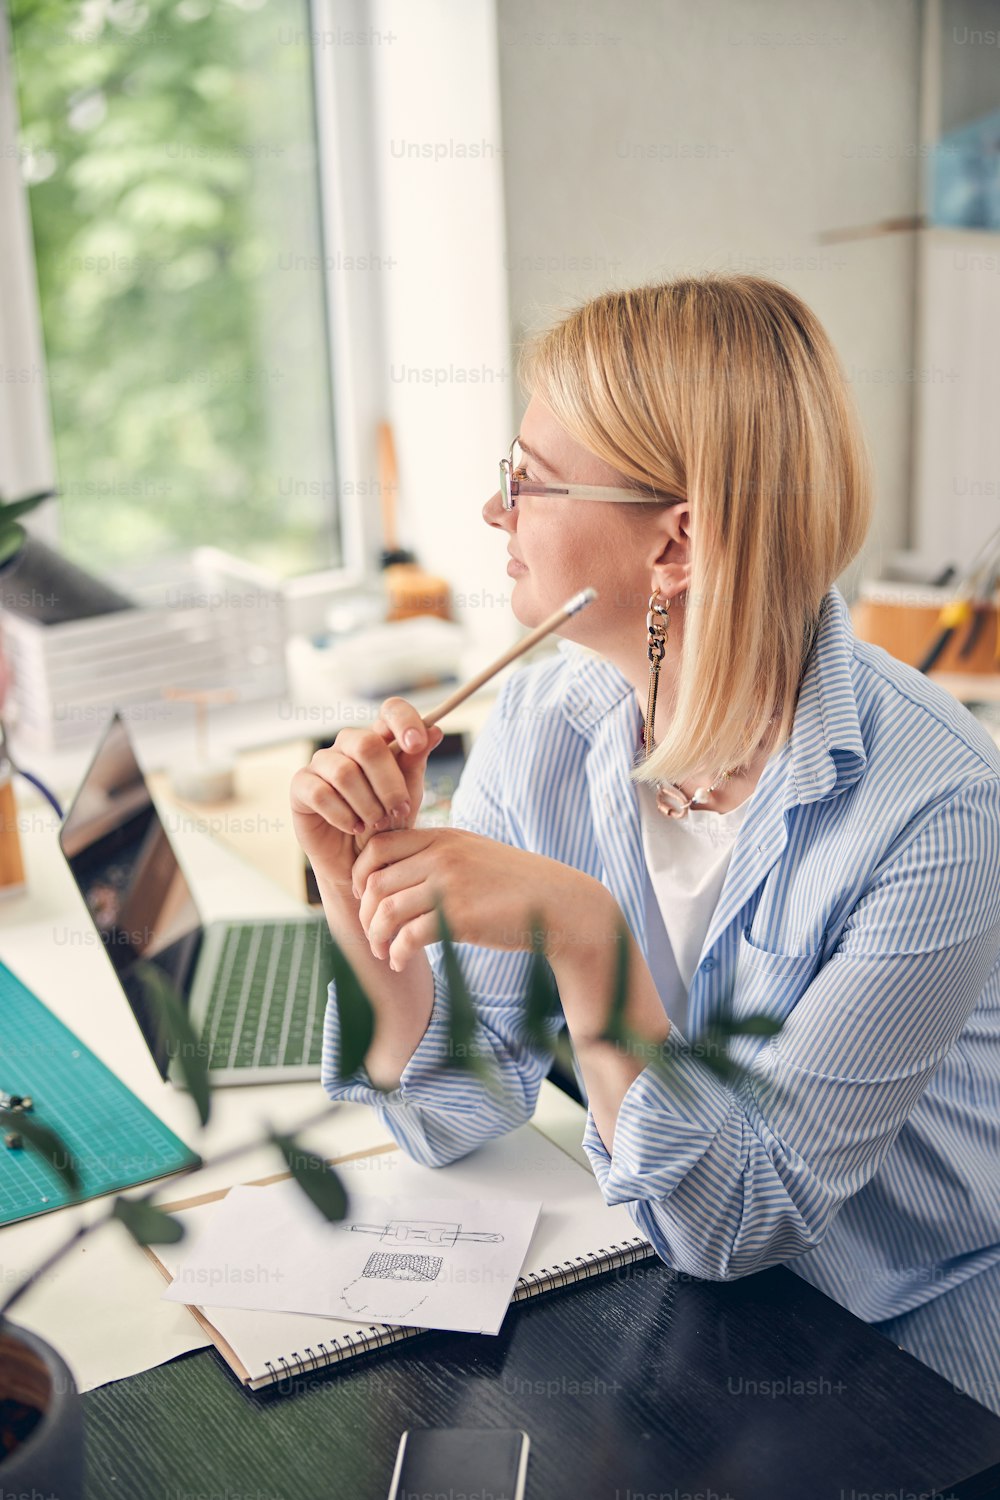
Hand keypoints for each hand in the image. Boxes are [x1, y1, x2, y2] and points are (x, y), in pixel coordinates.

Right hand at [289, 699, 444, 891]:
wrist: (361, 864)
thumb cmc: (387, 826)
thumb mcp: (408, 795)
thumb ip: (415, 763)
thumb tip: (435, 730)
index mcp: (379, 740)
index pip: (390, 711)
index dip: (404, 720)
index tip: (417, 744)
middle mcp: (347, 746)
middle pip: (367, 744)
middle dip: (389, 783)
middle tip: (399, 811)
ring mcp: (321, 764)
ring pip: (344, 772)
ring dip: (367, 804)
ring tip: (377, 825)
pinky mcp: (301, 787)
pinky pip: (321, 793)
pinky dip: (343, 815)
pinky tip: (354, 827)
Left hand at [351, 826, 613, 970]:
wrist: (558, 903)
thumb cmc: (515, 884)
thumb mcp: (474, 854)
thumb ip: (438, 856)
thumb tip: (398, 874)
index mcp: (443, 837)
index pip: (378, 846)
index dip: (360, 873)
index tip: (364, 897)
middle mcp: (442, 857)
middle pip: (376, 881)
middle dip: (366, 914)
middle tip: (372, 934)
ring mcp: (450, 886)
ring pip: (387, 911)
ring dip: (376, 936)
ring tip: (383, 952)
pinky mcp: (460, 917)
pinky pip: (409, 936)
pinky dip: (396, 953)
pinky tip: (399, 961)